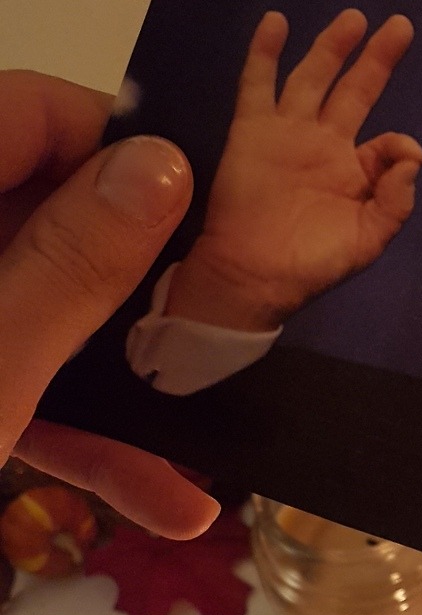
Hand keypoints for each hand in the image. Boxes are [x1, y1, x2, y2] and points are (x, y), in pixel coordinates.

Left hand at [0, 70, 217, 536]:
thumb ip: (70, 264)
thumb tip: (164, 164)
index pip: (29, 112)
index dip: (118, 144)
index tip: (197, 207)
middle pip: (43, 215)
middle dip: (135, 286)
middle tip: (209, 324)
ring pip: (34, 312)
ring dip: (118, 383)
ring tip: (210, 433)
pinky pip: (13, 380)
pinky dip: (73, 432)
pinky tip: (164, 503)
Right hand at [166, 10, 421, 330]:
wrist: (254, 276)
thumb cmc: (313, 262)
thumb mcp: (368, 238)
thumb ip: (396, 199)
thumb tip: (415, 154)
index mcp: (355, 171)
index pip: (386, 141)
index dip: (399, 143)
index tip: (402, 154)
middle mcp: (323, 143)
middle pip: (353, 89)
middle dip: (375, 58)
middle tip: (399, 24)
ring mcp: (287, 132)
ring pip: (312, 78)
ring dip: (331, 47)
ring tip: (354, 18)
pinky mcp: (252, 130)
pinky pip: (257, 85)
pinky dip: (264, 53)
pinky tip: (276, 21)